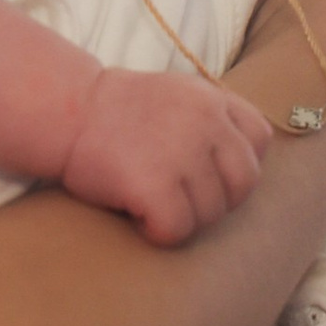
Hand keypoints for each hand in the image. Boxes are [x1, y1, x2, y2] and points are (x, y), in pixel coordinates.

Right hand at [61, 66, 272, 245]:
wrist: (66, 111)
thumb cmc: (115, 111)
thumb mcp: (175, 94)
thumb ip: (211, 118)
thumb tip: (240, 160)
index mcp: (212, 99)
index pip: (260, 140)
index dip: (237, 163)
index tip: (207, 170)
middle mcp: (205, 123)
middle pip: (244, 183)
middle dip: (216, 199)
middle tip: (179, 196)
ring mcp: (182, 154)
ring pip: (211, 213)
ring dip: (183, 217)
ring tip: (151, 201)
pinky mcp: (155, 185)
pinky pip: (178, 229)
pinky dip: (159, 232)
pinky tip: (138, 216)